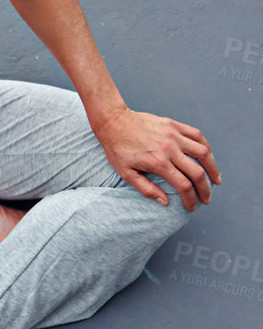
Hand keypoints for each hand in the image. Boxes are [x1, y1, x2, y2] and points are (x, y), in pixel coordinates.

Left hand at [91, 107, 219, 211]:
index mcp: (158, 162)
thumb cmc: (117, 148)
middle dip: (205, 189)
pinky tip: (208, 157)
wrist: (113, 121)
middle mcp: (169, 149)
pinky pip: (197, 135)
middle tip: (206, 199)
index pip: (183, 186)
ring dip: (213, 168)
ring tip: (215, 179)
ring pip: (204, 153)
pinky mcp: (174, 125)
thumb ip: (146, 188)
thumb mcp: (126, 173)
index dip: (191, 200)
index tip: (191, 207)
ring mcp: (173, 135)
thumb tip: (165, 203)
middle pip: (197, 172)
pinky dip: (206, 147)